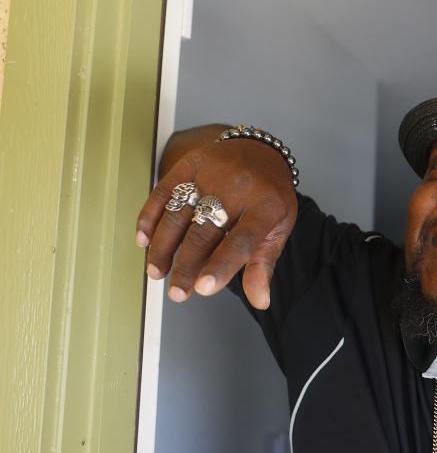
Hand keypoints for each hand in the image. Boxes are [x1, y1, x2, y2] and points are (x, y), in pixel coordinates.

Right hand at [135, 126, 297, 308]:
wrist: (260, 151)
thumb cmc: (269, 198)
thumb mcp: (278, 229)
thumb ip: (264, 264)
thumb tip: (260, 301)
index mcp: (266, 208)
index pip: (242, 241)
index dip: (222, 265)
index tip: (203, 289)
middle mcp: (237, 189)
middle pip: (205, 232)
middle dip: (187, 266)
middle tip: (177, 293)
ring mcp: (211, 174)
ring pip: (179, 215)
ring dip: (163, 246)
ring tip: (156, 272)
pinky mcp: (189, 165)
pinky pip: (164, 192)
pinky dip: (150, 217)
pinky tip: (143, 241)